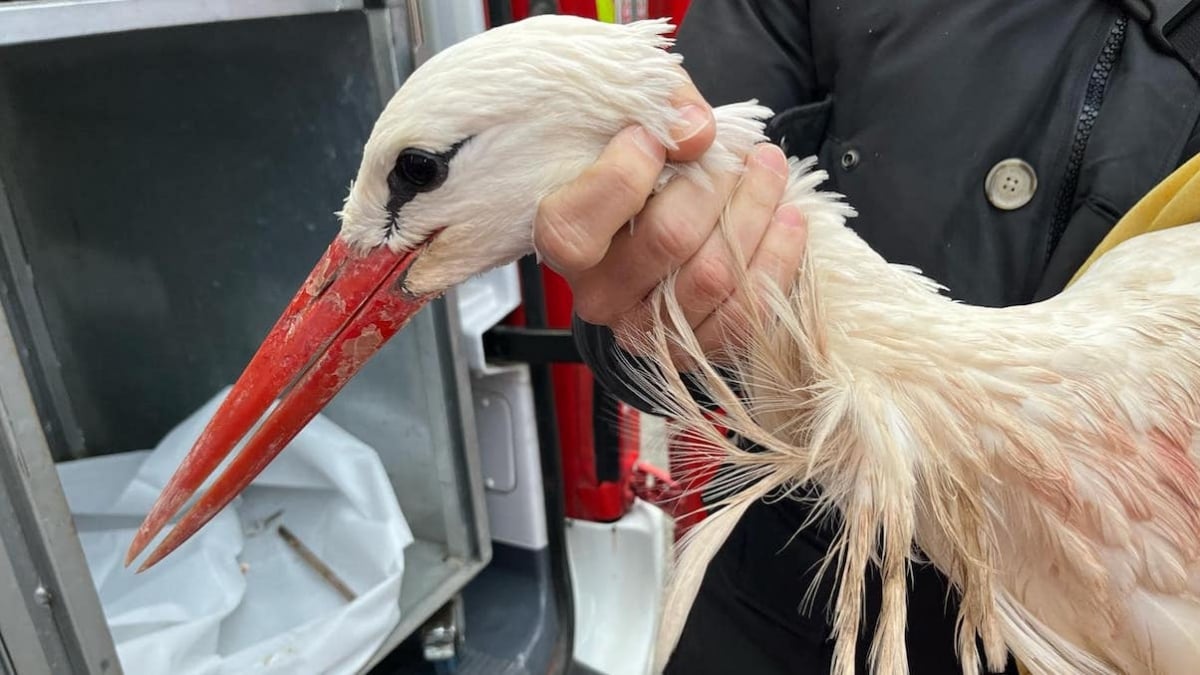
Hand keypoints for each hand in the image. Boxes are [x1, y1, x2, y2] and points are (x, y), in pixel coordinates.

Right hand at [533, 81, 807, 368]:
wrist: (653, 223)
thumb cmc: (637, 166)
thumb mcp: (634, 121)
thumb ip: (660, 109)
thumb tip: (698, 132)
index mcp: (563, 243)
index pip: (577, 229)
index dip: (625, 173)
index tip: (656, 135)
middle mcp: (598, 296)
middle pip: (667, 240)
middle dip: (717, 183)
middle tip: (740, 150)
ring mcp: (646, 330)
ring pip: (714, 275)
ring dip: (756, 212)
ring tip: (770, 170)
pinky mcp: (694, 349)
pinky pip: (745, 313)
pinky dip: (778, 258)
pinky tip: (789, 218)